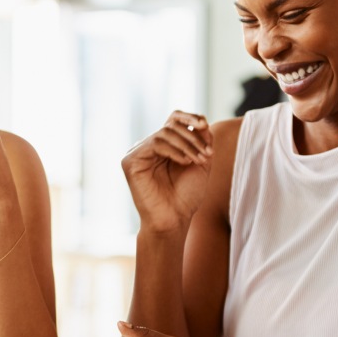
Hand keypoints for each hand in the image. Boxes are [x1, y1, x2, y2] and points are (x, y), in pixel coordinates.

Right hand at [121, 111, 212, 232]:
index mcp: (164, 145)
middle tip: (207, 153)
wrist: (174, 219)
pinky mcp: (130, 161)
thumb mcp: (201, 162)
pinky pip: (154, 143)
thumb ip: (202, 140)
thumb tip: (201, 120)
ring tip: (198, 160)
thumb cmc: (186, 196)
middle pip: (171, 124)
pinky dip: (174, 150)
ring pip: (164, 133)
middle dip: (193, 137)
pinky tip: (185, 162)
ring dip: (187, 144)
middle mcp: (149, 146)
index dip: (190, 117)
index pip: (174, 119)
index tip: (205, 125)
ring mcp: (138, 153)